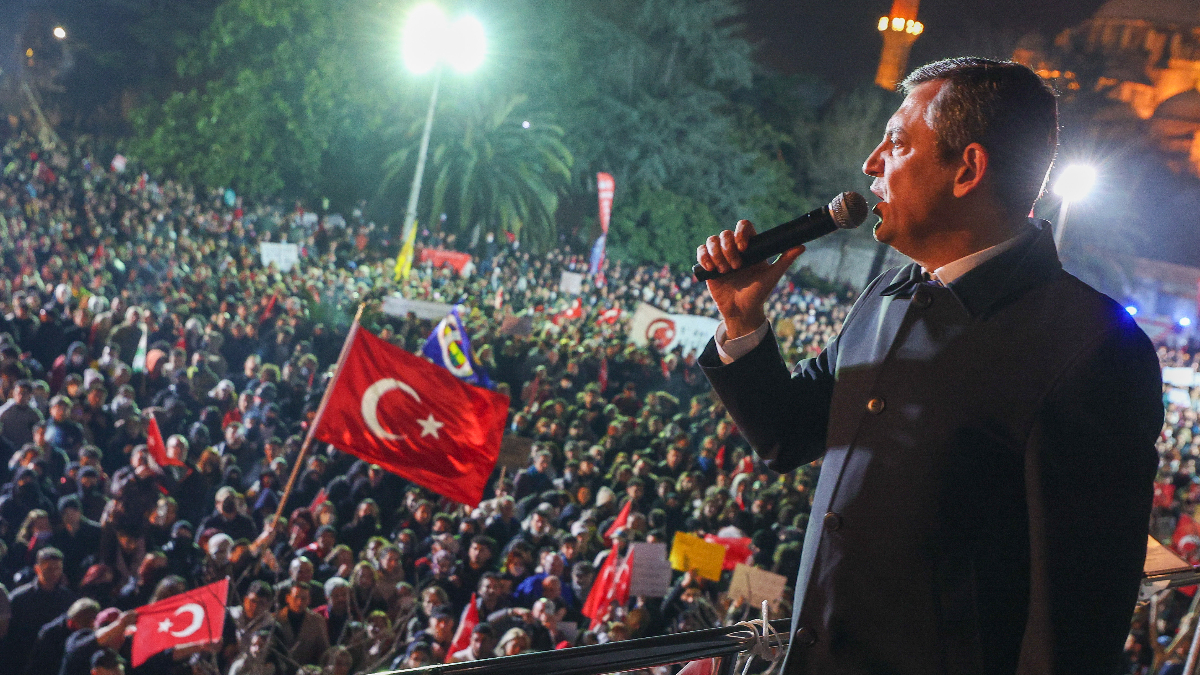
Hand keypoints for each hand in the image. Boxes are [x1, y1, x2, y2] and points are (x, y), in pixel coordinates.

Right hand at [696, 220, 803, 337]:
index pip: (744, 227)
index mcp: (750, 247)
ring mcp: (720, 256)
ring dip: (717, 253)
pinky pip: (701, 252)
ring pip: (712, 240)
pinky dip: (704, 257)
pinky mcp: (708, 265)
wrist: (741, 311)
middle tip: (736, 266)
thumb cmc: (758, 293)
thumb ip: (785, 260)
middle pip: (725, 233)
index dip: (741, 232)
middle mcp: (734, 249)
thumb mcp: (772, 277)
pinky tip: (712, 269)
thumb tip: (801, 246)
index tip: (743, 247)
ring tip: (724, 271)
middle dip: (728, 248)